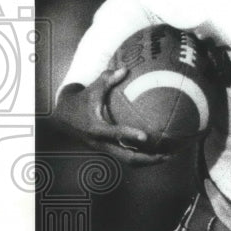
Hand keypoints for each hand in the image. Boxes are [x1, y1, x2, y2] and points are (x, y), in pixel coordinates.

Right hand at [54, 68, 168, 165]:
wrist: (61, 119)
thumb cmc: (79, 101)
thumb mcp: (91, 90)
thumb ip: (107, 80)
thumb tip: (125, 69)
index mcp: (96, 129)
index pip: (114, 134)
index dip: (129, 135)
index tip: (145, 136)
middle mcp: (101, 143)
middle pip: (126, 157)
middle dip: (147, 159)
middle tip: (167, 155)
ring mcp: (105, 149)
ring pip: (128, 161)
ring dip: (148, 161)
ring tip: (169, 156)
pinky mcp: (108, 150)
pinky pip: (127, 157)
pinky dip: (142, 157)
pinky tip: (159, 153)